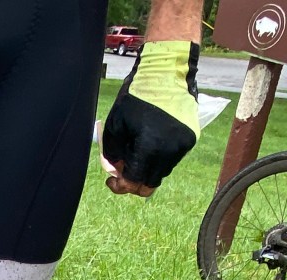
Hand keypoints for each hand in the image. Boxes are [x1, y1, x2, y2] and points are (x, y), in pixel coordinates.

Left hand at [103, 41, 199, 195]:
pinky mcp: (190, 138)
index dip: (120, 186)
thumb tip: (117, 170)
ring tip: (136, 152)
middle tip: (122, 172)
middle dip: (133, 182)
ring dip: (147, 169)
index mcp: (150, 148)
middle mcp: (169, 151)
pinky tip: (151, 143)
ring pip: (161, 172)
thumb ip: (113, 153)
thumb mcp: (115, 125)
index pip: (134, 182)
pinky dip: (159, 157)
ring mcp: (182, 146)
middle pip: (149, 184)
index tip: (112, 179)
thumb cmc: (136, 95)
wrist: (166, 70)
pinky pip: (172, 159)